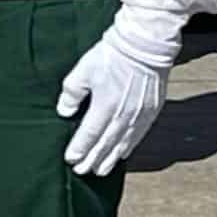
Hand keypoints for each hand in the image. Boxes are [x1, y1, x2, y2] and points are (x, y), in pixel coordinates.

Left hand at [53, 28, 171, 176]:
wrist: (145, 45)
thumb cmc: (112, 55)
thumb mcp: (83, 70)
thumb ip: (72, 93)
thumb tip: (64, 112)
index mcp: (104, 106)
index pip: (88, 135)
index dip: (79, 149)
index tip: (71, 160)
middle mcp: (123, 116)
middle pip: (105, 144)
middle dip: (93, 160)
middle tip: (82, 171)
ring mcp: (140, 115)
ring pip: (123, 144)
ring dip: (111, 158)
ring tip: (101, 170)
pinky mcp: (152, 111)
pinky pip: (139, 135)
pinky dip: (129, 147)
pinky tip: (123, 153)